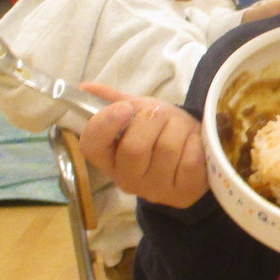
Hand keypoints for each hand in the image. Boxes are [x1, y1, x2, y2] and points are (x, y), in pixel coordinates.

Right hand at [77, 83, 208, 208]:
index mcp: (108, 159)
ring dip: (178, 127)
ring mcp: (155, 190)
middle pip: (134, 148)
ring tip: (179, 128)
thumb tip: (85, 86)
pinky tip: (192, 143)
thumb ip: (112, 100)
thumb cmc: (160, 130)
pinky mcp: (184, 194)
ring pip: (167, 149)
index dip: (105, 124)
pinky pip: (190, 160)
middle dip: (151, 120)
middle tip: (160, 113)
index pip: (92, 146)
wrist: (192, 151)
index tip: (124, 107)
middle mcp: (127, 180)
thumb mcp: (137, 112)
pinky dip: (195, 143)